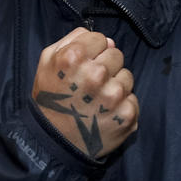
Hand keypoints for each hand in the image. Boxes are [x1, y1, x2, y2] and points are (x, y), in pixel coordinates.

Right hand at [30, 27, 137, 158]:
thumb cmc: (50, 99)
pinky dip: (122, 106)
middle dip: (105, 67)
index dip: (92, 51)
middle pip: (117, 55)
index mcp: (74, 57)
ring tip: (97, 100)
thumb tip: (108, 40)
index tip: (83, 66)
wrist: (54, 142)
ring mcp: (113, 96)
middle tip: (90, 85)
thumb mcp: (47, 61)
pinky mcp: (126, 114)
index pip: (100, 39)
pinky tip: (106, 113)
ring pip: (127, 77)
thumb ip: (73, 40)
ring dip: (116, 86)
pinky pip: (132, 99)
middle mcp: (96, 74)